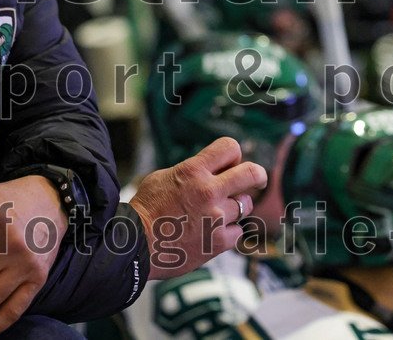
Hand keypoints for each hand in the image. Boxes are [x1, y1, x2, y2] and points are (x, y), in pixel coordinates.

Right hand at [129, 137, 267, 278]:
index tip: (232, 163)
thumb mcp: (164, 177)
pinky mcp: (218, 241)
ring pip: (246, 205)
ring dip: (236, 207)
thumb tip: (213, 169)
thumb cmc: (146, 210)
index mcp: (193, 170)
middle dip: (258, 175)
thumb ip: (191, 171)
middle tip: (258, 179)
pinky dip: (228, 232)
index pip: (230, 147)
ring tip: (217, 214)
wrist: (134, 246)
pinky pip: (237, 231)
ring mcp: (216, 217)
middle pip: (252, 173)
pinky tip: (212, 233)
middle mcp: (208, 191)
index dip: (234, 154)